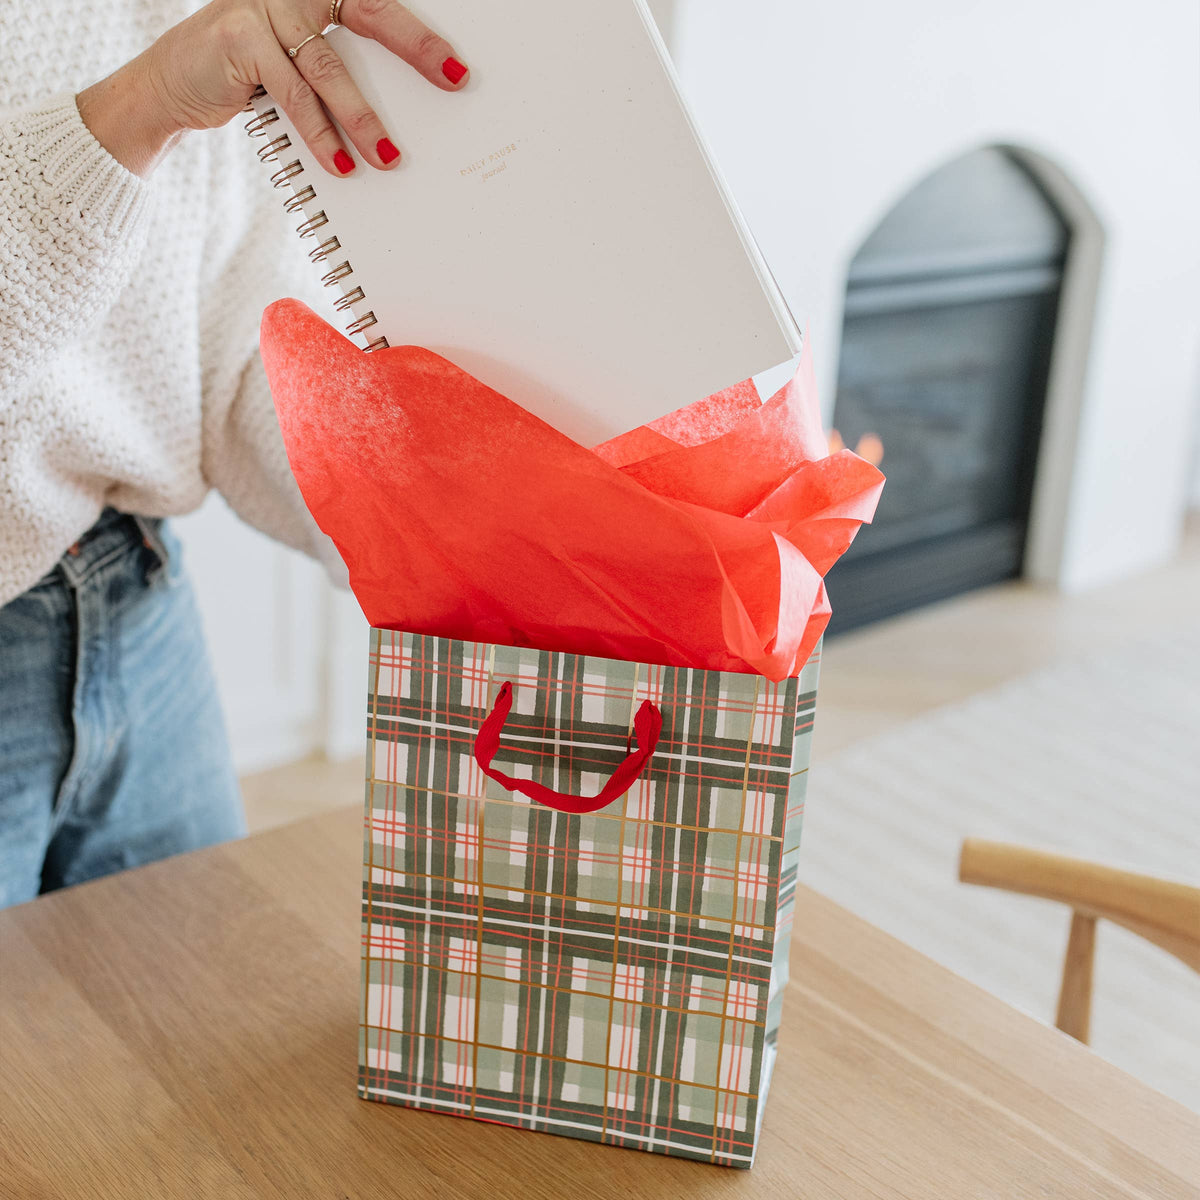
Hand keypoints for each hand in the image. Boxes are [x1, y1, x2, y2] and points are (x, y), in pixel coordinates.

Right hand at [78, 0, 468, 178]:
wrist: (171, 84)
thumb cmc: (249, 78)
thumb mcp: (299, 69)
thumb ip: (341, 74)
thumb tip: (402, 122)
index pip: (379, 4)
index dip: (419, 31)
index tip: (459, 59)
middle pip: (369, 13)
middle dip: (415, 48)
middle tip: (454, 79)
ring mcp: (264, 8)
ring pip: (329, 68)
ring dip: (363, 118)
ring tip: (389, 159)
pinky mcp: (239, 38)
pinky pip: (291, 93)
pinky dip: (318, 133)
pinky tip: (341, 165)